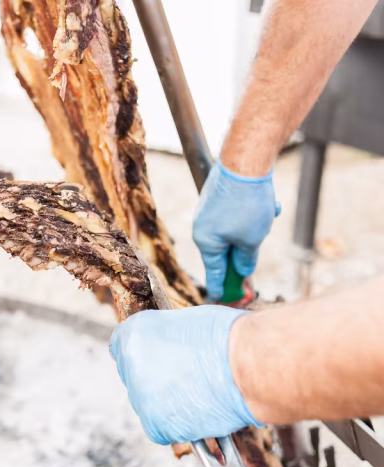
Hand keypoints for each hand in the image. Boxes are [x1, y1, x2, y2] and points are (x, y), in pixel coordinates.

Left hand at [109, 305, 261, 444]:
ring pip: (147, 405)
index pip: (122, 348)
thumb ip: (164, 336)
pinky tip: (197, 413)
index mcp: (135, 332)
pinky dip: (177, 426)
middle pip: (134, 378)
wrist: (247, 365)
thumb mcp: (186, 322)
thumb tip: (166, 348)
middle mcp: (130, 363)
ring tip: (197, 395)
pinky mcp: (156, 423)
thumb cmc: (228, 339)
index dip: (142, 355)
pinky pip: (161, 428)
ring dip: (165, 404)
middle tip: (183, 380)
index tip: (156, 361)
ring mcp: (141, 395)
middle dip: (154, 380)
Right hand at [193, 161, 279, 300]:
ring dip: (252, 232)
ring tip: (266, 217)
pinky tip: (265, 206)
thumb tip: (243, 269)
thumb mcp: (252, 240)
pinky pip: (235, 217)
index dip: (223, 289)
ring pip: (234, 233)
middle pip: (224, 252)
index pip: (214, 273)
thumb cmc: (247, 205)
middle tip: (255, 265)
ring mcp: (209, 212)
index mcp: (206, 242)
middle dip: (244, 254)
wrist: (245, 163)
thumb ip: (246, 259)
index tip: (225, 301)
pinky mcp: (218, 199)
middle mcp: (202, 228)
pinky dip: (251, 216)